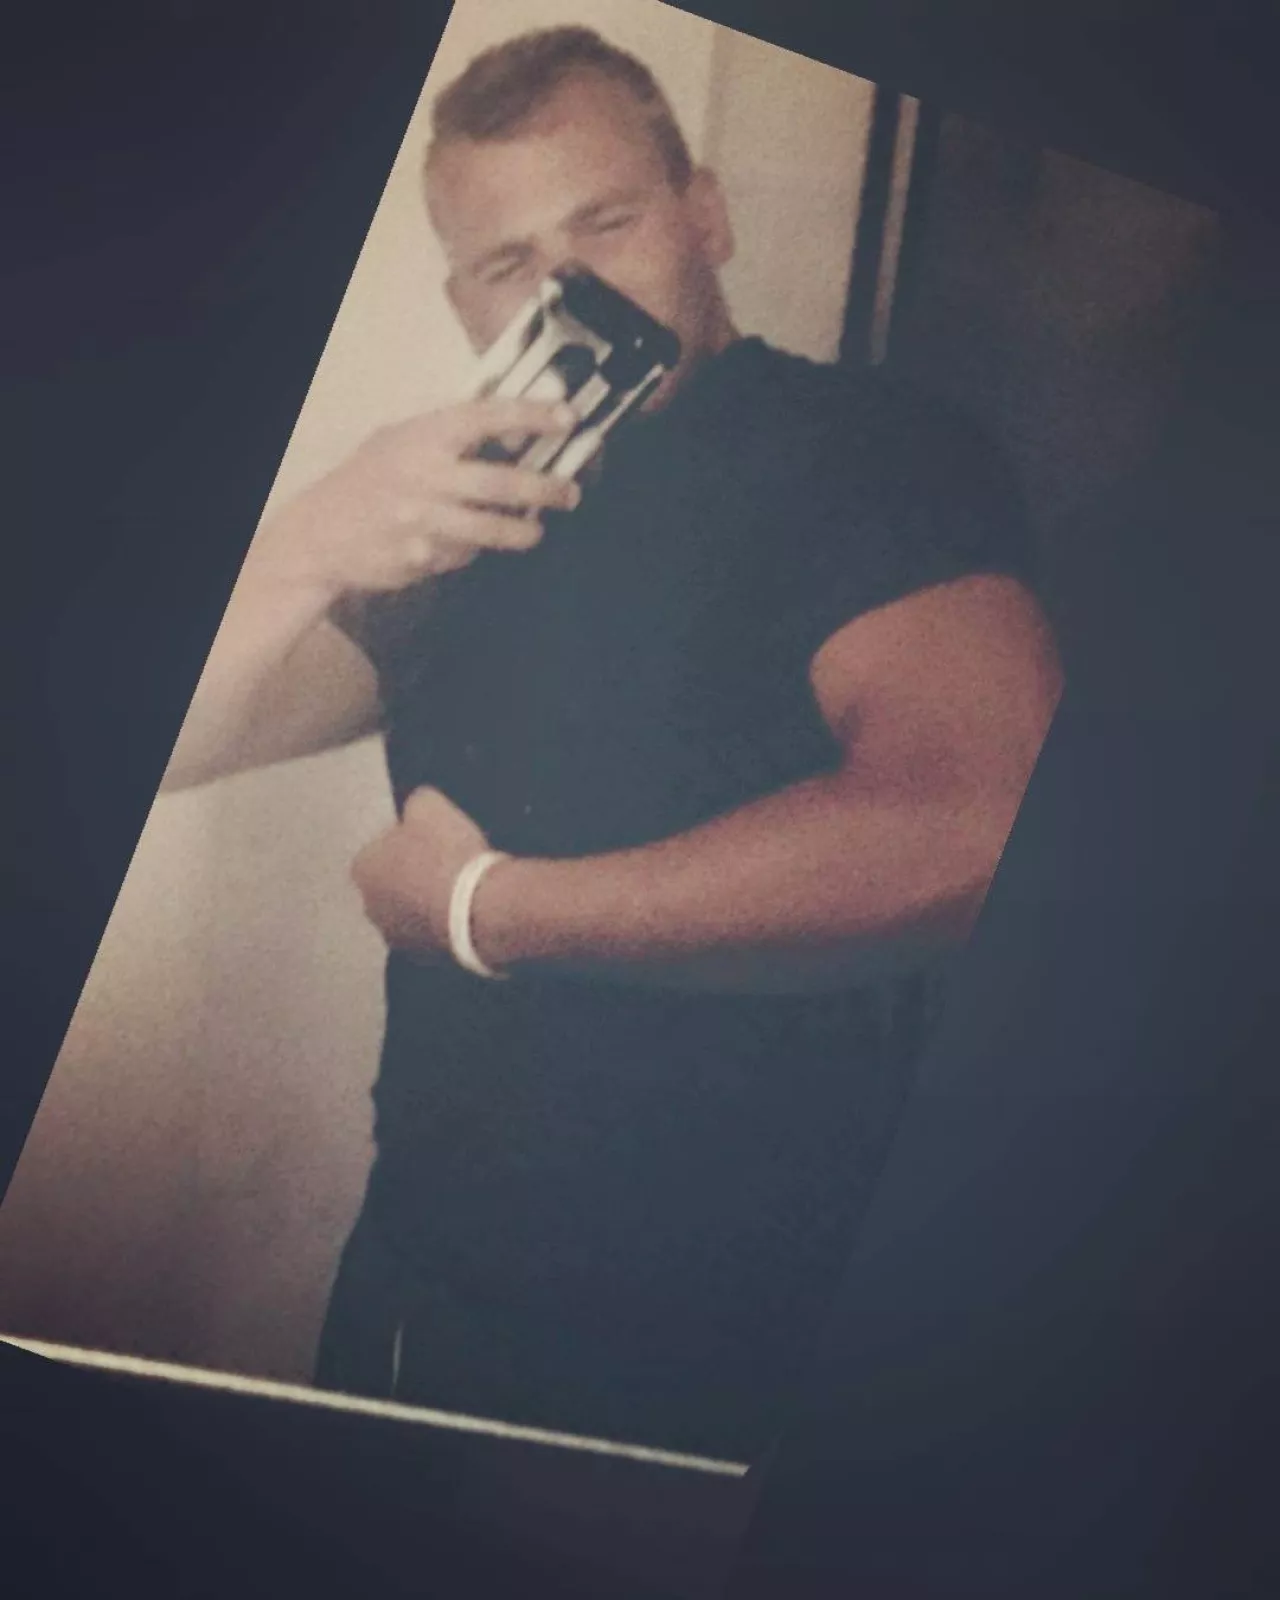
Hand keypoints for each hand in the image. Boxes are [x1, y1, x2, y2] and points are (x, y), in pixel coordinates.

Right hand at [249, 395, 581, 603]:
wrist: (321, 533)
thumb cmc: (368, 480)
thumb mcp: (401, 441)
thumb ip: (449, 437)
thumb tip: (512, 434)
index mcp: (424, 437)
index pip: (488, 416)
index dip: (532, 415)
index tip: (568, 417)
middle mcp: (426, 476)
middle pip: (504, 483)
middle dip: (547, 489)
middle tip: (570, 492)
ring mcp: (424, 520)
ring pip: (493, 529)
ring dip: (524, 532)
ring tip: (534, 531)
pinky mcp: (422, 557)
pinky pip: (464, 555)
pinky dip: (472, 551)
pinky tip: (464, 543)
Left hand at [351, 786, 491, 960]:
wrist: (479, 908)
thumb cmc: (448, 854)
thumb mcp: (430, 804)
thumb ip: (414, 804)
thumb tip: (417, 809)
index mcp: (362, 868)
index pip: (381, 847)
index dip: (408, 841)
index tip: (434, 839)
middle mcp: (370, 907)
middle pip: (392, 884)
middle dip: (414, 876)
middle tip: (448, 862)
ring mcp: (396, 938)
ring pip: (411, 912)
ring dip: (428, 903)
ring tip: (462, 889)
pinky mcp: (424, 959)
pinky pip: (433, 934)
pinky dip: (446, 925)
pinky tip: (469, 911)